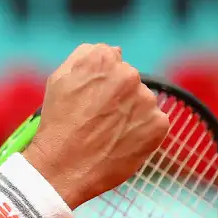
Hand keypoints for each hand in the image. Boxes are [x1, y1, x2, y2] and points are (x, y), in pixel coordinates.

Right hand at [23, 43, 169, 207]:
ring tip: (108, 132)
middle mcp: (128, 73)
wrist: (64, 166)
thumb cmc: (58, 122)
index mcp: (102, 57)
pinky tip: (121, 140)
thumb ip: (86, 56)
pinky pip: (154, 121)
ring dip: (130, 112)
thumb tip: (116, 51)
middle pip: (128, 79)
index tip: (90, 98)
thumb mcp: (60, 78)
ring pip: (142, 100)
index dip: (100, 80)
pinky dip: (142, 130)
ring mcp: (145, 99)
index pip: (111, 58)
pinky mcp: (158, 124)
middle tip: (98, 118)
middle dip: (117, 94)